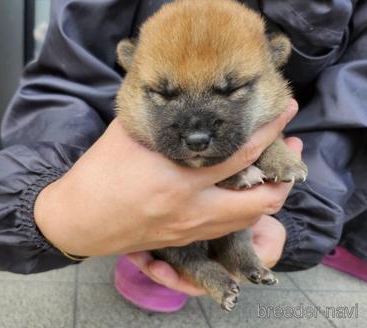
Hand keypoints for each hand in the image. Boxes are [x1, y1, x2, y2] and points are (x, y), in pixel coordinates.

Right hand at [34, 100, 298, 256]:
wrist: (76, 220)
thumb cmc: (97, 174)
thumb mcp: (127, 136)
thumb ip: (161, 120)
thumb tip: (183, 99)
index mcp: (179, 179)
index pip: (241, 153)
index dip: (271, 131)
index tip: (288, 111)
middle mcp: (192, 209)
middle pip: (260, 201)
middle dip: (284, 178)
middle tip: (289, 152)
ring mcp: (189, 230)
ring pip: (247, 221)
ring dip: (267, 198)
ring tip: (271, 174)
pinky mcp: (182, 241)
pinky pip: (225, 229)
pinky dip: (242, 212)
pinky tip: (239, 194)